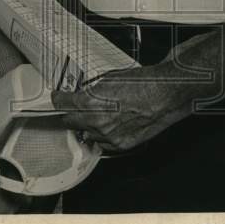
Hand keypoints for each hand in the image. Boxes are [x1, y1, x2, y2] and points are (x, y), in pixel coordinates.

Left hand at [52, 64, 194, 152]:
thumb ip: (92, 89)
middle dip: (71, 113)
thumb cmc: (143, 83)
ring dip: (88, 125)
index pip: (63, 104)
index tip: (58, 97)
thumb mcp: (110, 78)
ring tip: (102, 113)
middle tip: (74, 106)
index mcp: (91, 102)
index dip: (59, 99)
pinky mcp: (121, 145)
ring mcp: (109, 136)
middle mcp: (97, 122)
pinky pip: (103, 142)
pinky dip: (103, 134)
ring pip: (87, 133)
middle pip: (70, 121)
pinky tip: (112, 123)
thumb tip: (84, 94)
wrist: (166, 94)